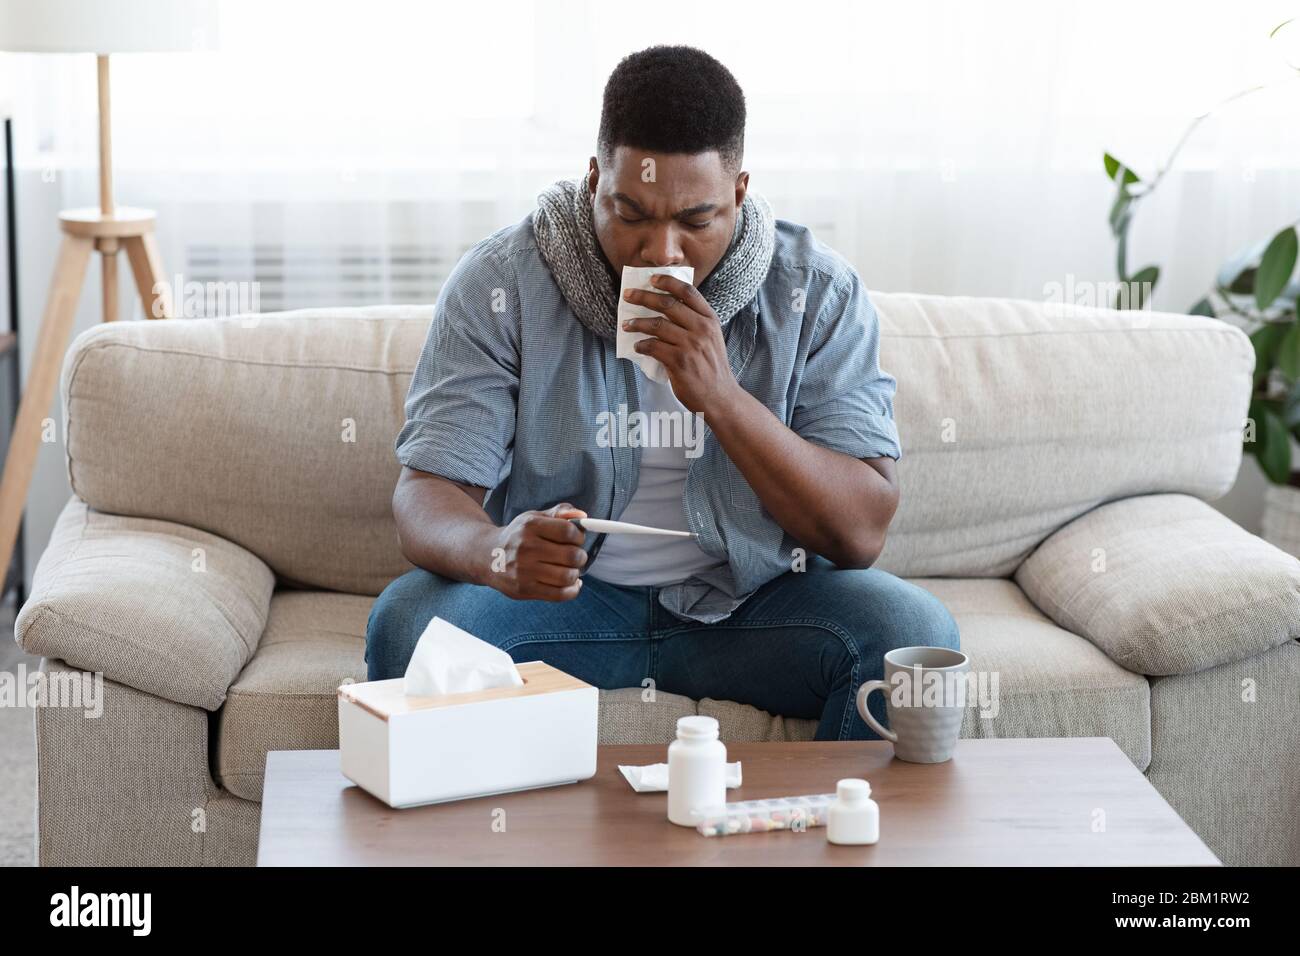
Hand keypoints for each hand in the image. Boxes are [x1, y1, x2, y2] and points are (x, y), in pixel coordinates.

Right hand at [487, 502, 587, 601]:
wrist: (487, 556)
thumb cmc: (518, 536)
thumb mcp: (534, 518)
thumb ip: (560, 513)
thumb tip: (583, 516)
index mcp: (530, 526)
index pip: (568, 531)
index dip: (579, 536)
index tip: (576, 539)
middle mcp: (526, 548)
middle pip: (571, 555)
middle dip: (580, 556)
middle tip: (575, 556)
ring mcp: (524, 571)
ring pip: (567, 577)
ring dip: (575, 574)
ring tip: (570, 569)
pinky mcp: (524, 590)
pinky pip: (559, 595)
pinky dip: (573, 590)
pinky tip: (571, 583)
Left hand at [622, 274, 740, 413]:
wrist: (720, 397)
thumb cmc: (712, 368)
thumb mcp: (712, 338)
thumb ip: (695, 323)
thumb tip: (666, 309)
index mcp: (710, 320)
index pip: (688, 292)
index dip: (668, 282)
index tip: (652, 278)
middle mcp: (702, 329)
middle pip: (668, 304)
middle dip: (644, 296)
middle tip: (628, 295)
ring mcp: (691, 345)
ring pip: (657, 325)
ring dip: (637, 323)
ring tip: (626, 324)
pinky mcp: (679, 362)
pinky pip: (653, 347)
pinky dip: (642, 345)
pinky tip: (637, 346)